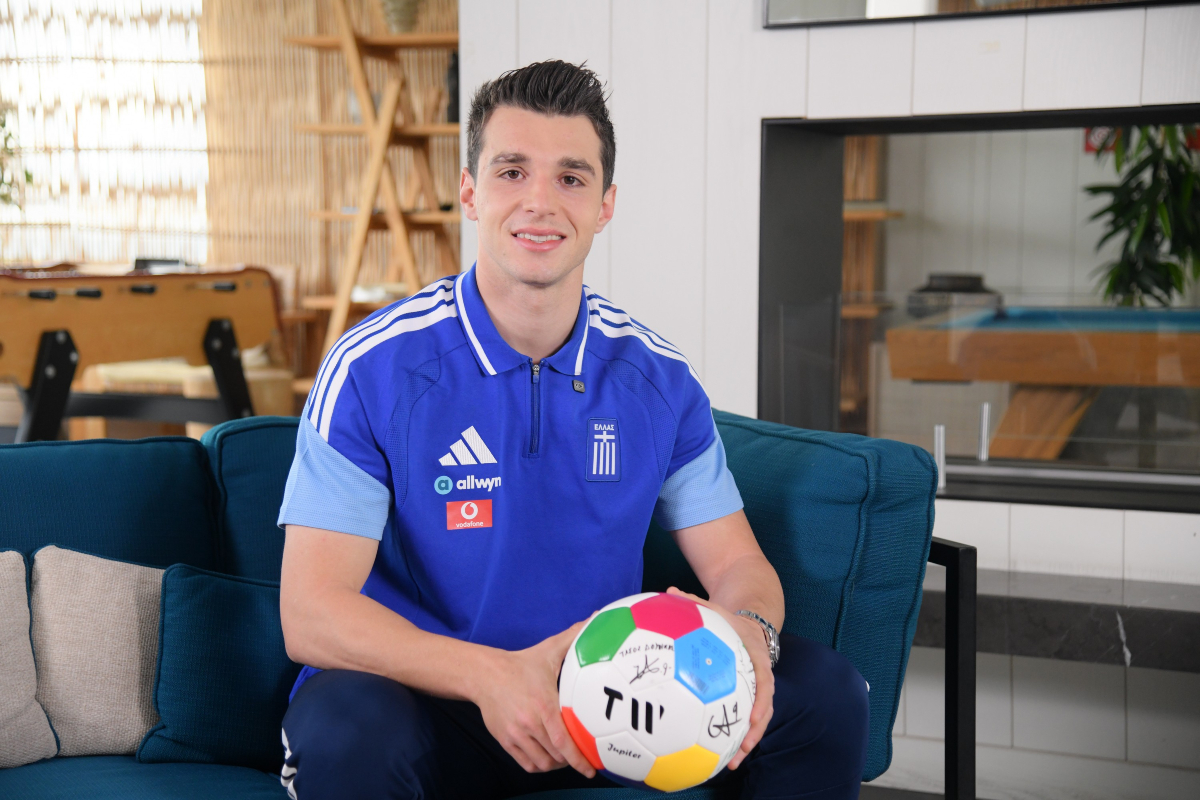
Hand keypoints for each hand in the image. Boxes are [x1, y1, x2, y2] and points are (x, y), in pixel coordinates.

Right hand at [472, 620, 596, 776]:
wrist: (484, 673)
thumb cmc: (521, 664)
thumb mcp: (548, 649)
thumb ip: (574, 635)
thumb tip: (596, 617)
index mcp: (544, 706)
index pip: (565, 741)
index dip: (580, 759)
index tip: (592, 769)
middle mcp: (529, 724)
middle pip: (556, 756)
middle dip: (571, 760)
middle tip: (583, 757)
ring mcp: (515, 734)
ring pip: (542, 763)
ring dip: (556, 764)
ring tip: (565, 757)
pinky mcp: (504, 740)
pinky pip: (526, 764)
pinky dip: (539, 765)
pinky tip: (548, 757)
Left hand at [665, 587, 774, 770]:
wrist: (750, 625)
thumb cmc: (728, 620)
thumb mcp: (714, 608)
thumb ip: (694, 602)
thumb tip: (667, 590)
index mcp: (755, 656)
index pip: (764, 680)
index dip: (761, 699)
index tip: (753, 715)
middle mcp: (760, 676)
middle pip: (764, 708)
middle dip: (755, 731)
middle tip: (742, 749)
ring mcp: (756, 690)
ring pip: (756, 719)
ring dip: (746, 741)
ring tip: (731, 764)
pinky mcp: (746, 698)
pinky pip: (742, 718)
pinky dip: (734, 735)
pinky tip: (718, 755)